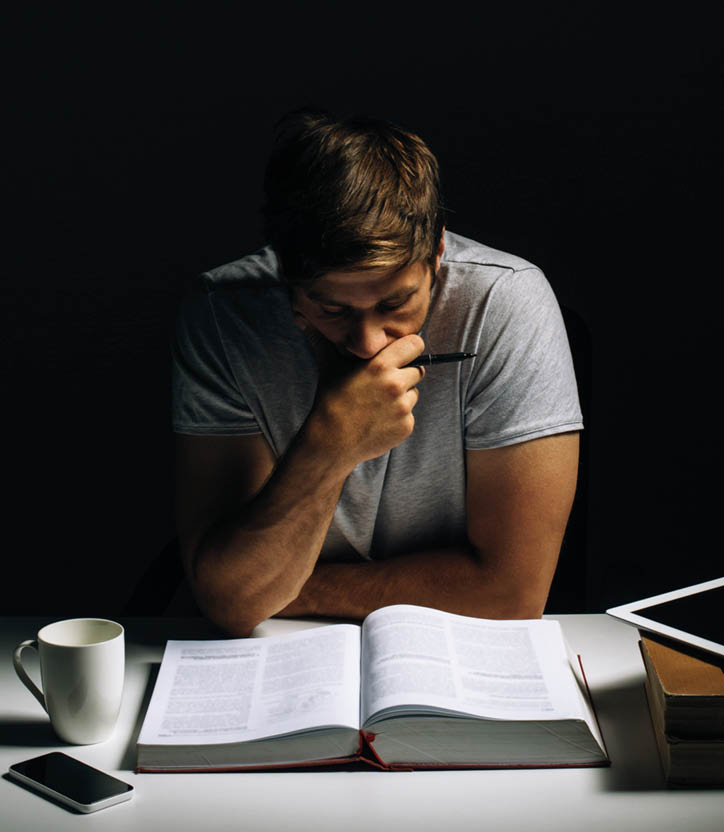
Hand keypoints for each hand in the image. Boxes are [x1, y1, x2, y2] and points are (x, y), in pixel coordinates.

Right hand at [308, 334, 425, 470]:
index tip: (402, 355)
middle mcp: (395, 385)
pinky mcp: (406, 426)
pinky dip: (399, 417)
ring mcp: (403, 407)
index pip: (415, 344)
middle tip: (383, 385)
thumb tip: (302, 320)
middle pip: (418, 370)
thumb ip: (323, 341)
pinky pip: (410, 415)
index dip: (410, 348)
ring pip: (414, 394)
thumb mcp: (329, 367)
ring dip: (402, 397)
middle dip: (405, 375)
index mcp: (380, 366)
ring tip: (378, 404)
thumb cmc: (330, 402)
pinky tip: (379, 420)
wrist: (331, 441)